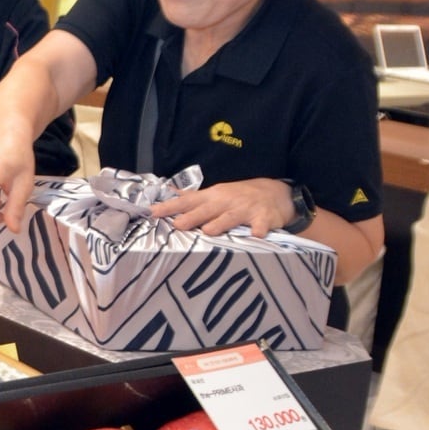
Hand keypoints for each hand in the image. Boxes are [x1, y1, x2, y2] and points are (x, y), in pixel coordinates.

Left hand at [149, 178, 296, 237]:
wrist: (277, 193)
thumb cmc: (240, 196)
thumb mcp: (216, 194)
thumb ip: (193, 199)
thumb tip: (168, 194)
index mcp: (212, 197)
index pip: (187, 201)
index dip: (169, 207)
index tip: (152, 213)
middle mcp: (226, 201)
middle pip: (207, 209)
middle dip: (192, 216)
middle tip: (178, 225)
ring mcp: (246, 209)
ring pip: (231, 217)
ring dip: (220, 223)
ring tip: (208, 231)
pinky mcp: (264, 218)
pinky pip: (261, 226)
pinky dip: (259, 230)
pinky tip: (256, 236)